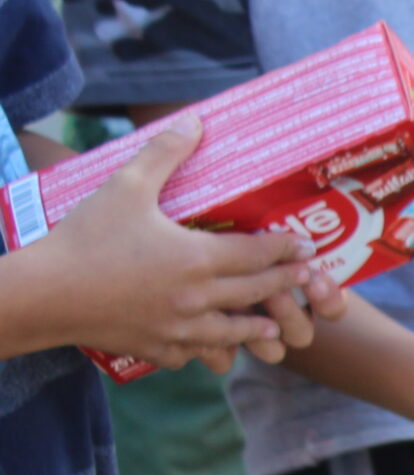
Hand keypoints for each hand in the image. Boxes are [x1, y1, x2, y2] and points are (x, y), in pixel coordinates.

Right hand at [30, 117, 328, 371]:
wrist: (46, 294)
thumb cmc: (86, 238)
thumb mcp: (126, 186)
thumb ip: (164, 154)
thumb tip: (194, 121)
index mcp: (198, 259)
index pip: (257, 255)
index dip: (284, 249)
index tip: (305, 246)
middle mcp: (198, 298)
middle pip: (255, 293)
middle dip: (285, 284)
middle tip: (306, 279)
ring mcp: (180, 328)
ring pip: (232, 333)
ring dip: (256, 328)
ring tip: (272, 327)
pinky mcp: (157, 348)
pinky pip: (192, 353)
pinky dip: (206, 349)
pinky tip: (210, 346)